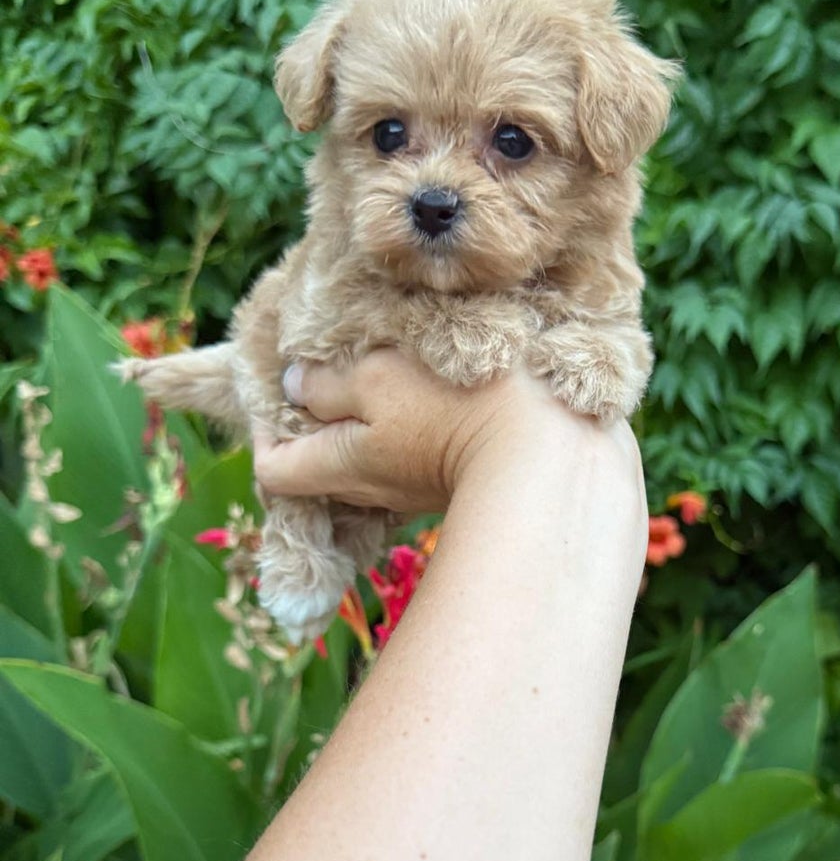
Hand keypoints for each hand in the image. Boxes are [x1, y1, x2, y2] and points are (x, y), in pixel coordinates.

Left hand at [252, 348, 640, 516]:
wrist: (555, 448)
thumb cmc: (457, 405)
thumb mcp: (379, 377)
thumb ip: (328, 382)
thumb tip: (295, 385)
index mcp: (342, 465)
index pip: (272, 471)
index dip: (264, 430)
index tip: (281, 388)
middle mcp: (373, 491)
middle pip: (321, 466)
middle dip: (316, 420)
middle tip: (331, 368)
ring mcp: (417, 492)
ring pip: (371, 459)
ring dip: (368, 419)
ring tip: (386, 370)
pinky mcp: (459, 481)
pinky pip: (415, 456)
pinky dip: (410, 426)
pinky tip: (434, 390)